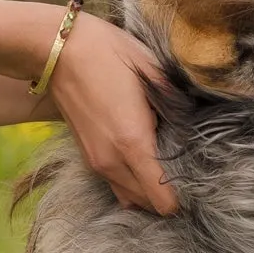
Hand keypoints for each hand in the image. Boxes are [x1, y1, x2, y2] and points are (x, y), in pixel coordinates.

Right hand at [44, 12, 177, 215]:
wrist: (57, 49)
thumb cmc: (107, 52)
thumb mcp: (151, 69)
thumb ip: (174, 101)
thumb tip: (192, 119)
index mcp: (133, 142)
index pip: (161, 199)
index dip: (182, 198)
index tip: (196, 183)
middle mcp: (112, 160)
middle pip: (146, 204)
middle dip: (166, 196)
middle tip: (184, 172)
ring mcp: (95, 160)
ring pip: (127, 197)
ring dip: (146, 191)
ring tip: (162, 167)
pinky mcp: (85, 154)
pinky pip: (113, 183)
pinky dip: (129, 182)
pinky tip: (139, 157)